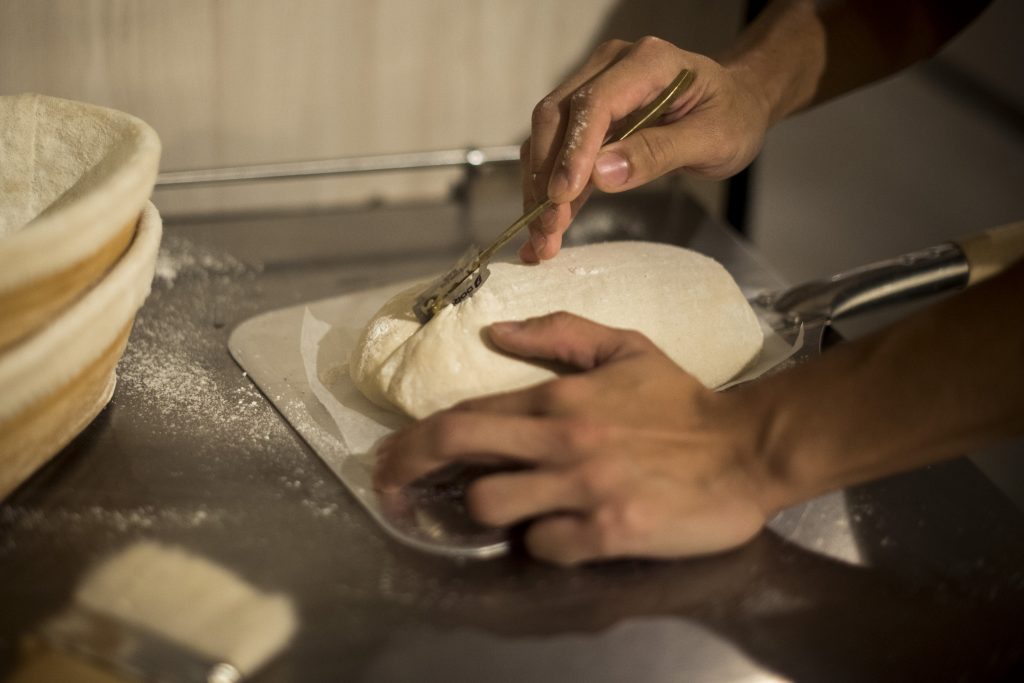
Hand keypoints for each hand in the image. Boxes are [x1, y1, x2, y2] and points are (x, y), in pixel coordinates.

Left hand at [374, 312, 778, 564]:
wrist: (746, 448)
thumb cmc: (682, 400)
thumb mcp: (626, 347)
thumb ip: (560, 335)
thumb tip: (497, 332)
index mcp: (559, 396)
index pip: (464, 413)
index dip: (413, 438)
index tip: (389, 456)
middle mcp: (562, 440)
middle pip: (457, 449)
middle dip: (407, 468)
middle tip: (389, 488)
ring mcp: (583, 488)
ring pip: (491, 505)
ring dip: (487, 510)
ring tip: (506, 507)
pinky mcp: (609, 532)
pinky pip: (544, 546)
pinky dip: (541, 542)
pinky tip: (558, 531)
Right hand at [518, 36, 770, 262]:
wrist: (736, 105)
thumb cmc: (732, 117)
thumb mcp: (711, 139)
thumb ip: (657, 153)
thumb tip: (600, 175)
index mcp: (647, 62)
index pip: (594, 104)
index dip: (573, 152)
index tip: (562, 197)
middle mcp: (610, 68)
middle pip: (556, 118)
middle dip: (545, 178)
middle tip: (546, 230)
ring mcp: (594, 89)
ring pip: (548, 138)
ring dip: (539, 190)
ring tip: (542, 240)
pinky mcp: (586, 119)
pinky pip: (557, 153)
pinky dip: (549, 192)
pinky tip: (545, 228)